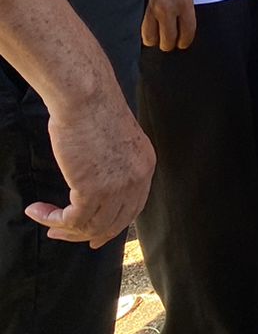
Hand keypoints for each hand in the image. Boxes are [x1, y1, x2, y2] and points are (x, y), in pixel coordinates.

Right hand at [25, 92, 154, 247]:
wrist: (86, 97)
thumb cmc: (94, 110)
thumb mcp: (115, 140)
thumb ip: (113, 163)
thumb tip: (95, 179)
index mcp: (145, 165)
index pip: (133, 208)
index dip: (113, 226)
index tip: (94, 236)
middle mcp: (136, 179)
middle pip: (114, 223)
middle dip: (87, 234)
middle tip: (61, 234)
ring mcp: (117, 186)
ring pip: (92, 225)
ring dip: (65, 229)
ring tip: (46, 223)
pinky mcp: (93, 189)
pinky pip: (72, 219)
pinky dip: (51, 219)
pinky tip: (36, 211)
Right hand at [137, 0, 194, 52]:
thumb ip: (186, 4)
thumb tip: (183, 20)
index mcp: (184, 3)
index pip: (187, 30)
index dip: (185, 41)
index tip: (183, 44)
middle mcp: (168, 9)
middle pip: (167, 40)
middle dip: (169, 44)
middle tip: (169, 41)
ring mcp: (151, 10)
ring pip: (150, 38)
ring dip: (154, 40)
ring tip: (156, 37)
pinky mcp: (139, 8)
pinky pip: (140, 28)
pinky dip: (143, 32)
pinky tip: (146, 30)